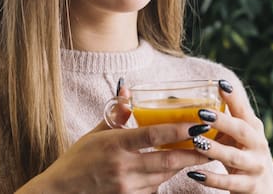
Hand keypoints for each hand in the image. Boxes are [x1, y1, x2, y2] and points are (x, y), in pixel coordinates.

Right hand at [17, 87, 208, 193]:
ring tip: (200, 153)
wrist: (58, 193)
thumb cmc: (76, 161)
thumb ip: (116, 113)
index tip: (200, 123)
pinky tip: (171, 170)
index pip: (154, 136)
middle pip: (168, 160)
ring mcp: (126, 188)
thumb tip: (128, 90)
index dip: (180, 130)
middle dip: (194, 152)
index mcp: (115, 145)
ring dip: (181, 165)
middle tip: (213, 142)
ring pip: (164, 176)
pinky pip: (154, 190)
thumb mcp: (95, 133)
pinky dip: (163, 179)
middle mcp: (123, 168)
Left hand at [184, 79, 272, 193]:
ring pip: (234, 157)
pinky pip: (229, 182)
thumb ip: (227, 120)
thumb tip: (202, 98)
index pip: (244, 110)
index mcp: (254, 129)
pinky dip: (212, 179)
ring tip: (196, 142)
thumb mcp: (240, 137)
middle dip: (223, 122)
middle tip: (202, 113)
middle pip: (242, 130)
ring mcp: (255, 166)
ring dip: (215, 149)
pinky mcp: (249, 186)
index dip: (234, 97)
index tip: (220, 83)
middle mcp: (258, 145)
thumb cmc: (245, 156)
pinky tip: (195, 173)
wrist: (264, 189)